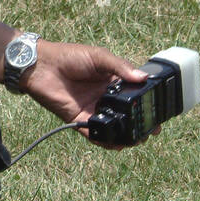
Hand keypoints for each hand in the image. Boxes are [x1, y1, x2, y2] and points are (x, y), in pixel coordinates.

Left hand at [22, 40, 152, 147]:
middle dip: (139, 122)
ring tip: (136, 140)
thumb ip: (120, 67)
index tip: (159, 111)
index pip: (133, 94)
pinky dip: (104, 140)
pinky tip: (116, 144)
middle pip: (126, 113)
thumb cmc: (69, 56)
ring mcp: (92, 108)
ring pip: (112, 126)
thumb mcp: (99, 57)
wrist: (41, 65)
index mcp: (112, 81)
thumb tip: (143, 78)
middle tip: (151, 129)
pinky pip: (93, 133)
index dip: (146, 103)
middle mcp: (104, 96)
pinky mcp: (78, 118)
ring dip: (124, 134)